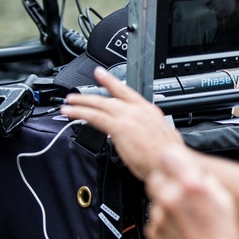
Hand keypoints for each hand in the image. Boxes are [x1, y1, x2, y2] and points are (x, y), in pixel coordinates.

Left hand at [60, 67, 183, 179]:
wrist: (168, 164)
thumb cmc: (168, 157)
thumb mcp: (166, 138)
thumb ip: (154, 133)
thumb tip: (150, 135)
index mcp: (150, 111)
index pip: (127, 92)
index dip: (111, 82)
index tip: (100, 74)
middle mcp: (139, 110)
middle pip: (109, 97)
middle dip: (90, 95)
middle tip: (76, 95)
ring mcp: (129, 117)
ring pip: (100, 105)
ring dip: (82, 103)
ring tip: (69, 104)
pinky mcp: (119, 127)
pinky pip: (95, 117)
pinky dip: (80, 113)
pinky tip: (71, 113)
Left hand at [144, 144, 238, 238]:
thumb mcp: (225, 200)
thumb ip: (206, 180)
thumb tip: (197, 173)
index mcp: (190, 186)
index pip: (167, 155)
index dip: (173, 158)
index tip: (176, 161)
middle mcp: (170, 198)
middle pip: (156, 175)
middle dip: (168, 180)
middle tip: (183, 191)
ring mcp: (159, 216)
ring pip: (155, 197)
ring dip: (166, 201)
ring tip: (186, 215)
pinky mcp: (153, 231)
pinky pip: (155, 216)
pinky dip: (165, 218)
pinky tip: (181, 227)